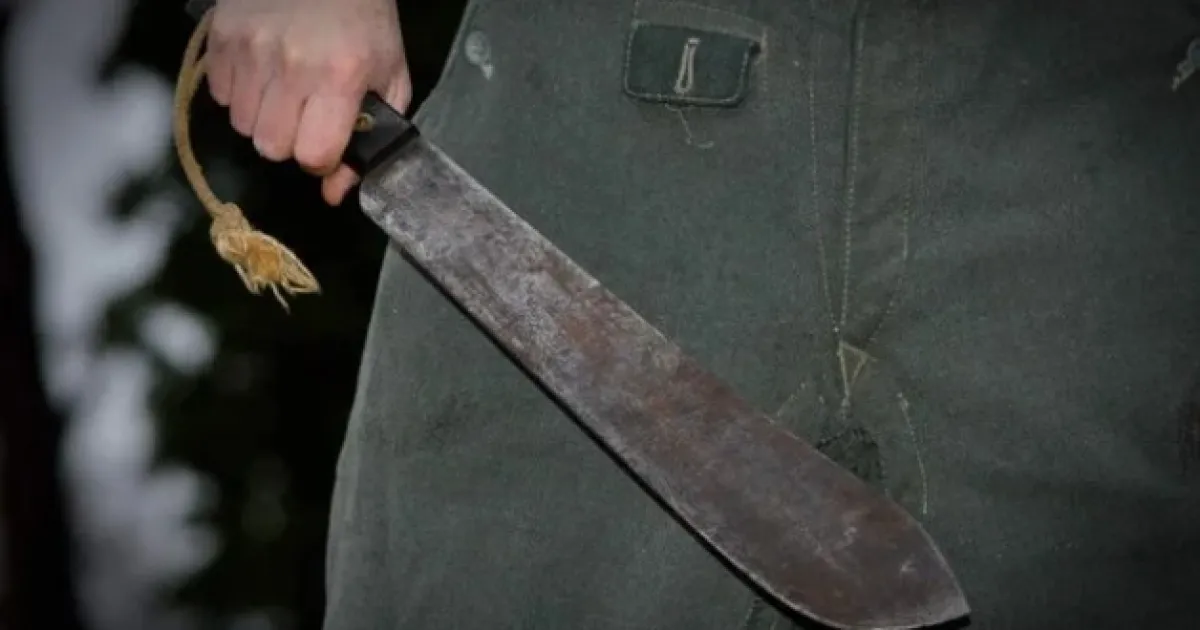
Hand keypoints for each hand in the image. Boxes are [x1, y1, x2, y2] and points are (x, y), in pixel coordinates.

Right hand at [204, 0, 410, 205]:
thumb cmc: (365, 19)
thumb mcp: (389, 76)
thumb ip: (372, 136)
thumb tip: (334, 192)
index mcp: (340, 77)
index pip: (313, 155)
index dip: (321, 160)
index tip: (327, 144)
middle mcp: (291, 65)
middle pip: (272, 147)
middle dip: (290, 141)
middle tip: (305, 116)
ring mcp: (251, 48)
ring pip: (243, 126)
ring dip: (264, 119)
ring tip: (285, 91)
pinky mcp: (223, 35)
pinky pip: (221, 95)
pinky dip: (241, 93)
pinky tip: (263, 72)